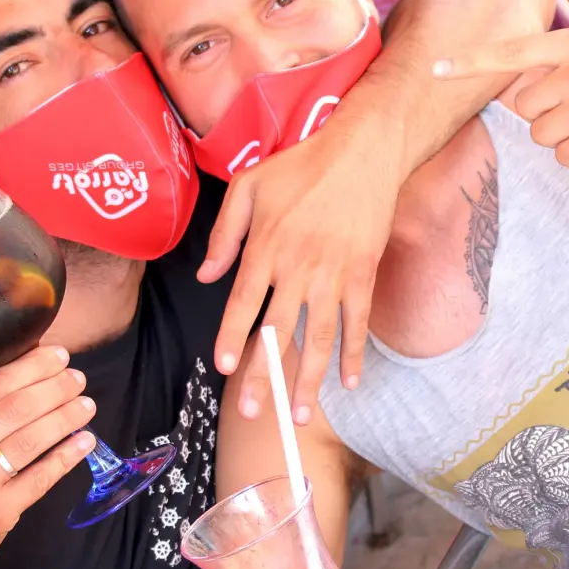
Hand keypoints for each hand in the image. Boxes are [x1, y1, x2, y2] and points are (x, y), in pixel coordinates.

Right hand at [0, 346, 97, 568]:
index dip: (30, 368)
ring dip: (66, 418)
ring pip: (30, 441)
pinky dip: (67, 455)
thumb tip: (33, 368)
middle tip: (78, 379)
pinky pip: (41, 477)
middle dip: (54, 389)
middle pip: (15, 410)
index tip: (59, 356)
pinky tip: (85, 441)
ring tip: (86, 405)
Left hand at [200, 114, 399, 424]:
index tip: (225, 370)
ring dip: (309, 381)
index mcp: (266, 248)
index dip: (232, 339)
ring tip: (299, 416)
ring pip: (319, 338)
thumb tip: (205, 276)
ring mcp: (333, 275)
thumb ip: (224, 234)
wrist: (362, 152)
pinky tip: (348, 384)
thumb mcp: (249, 186)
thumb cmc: (302, 166)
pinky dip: (353, 355)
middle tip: (253, 414)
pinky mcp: (363, 275)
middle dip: (264, 376)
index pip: (243, 304)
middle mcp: (297, 268)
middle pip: (277, 332)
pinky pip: (357, 324)